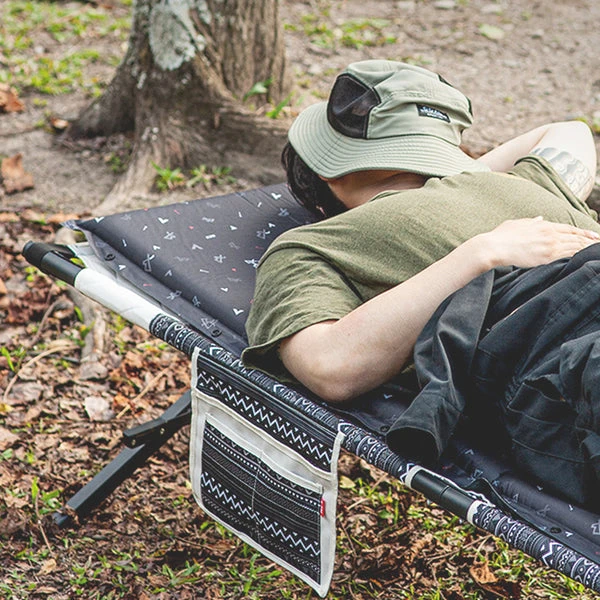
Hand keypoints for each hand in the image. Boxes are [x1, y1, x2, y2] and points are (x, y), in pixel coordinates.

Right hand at [480, 216, 599, 268]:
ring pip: (574, 247)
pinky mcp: (545, 258)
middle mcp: (549, 234)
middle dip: (589, 241)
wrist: (493, 247)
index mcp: (543, 225)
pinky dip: (577, 257)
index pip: (569, 229)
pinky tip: (584, 258)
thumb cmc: (501, 236)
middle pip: (575, 238)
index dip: (583, 232)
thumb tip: (540, 219)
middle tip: (599, 243)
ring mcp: (549, 246)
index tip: (593, 235)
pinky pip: (567, 257)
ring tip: (596, 251)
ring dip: (586, 249)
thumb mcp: (517, 224)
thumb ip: (532, 222)